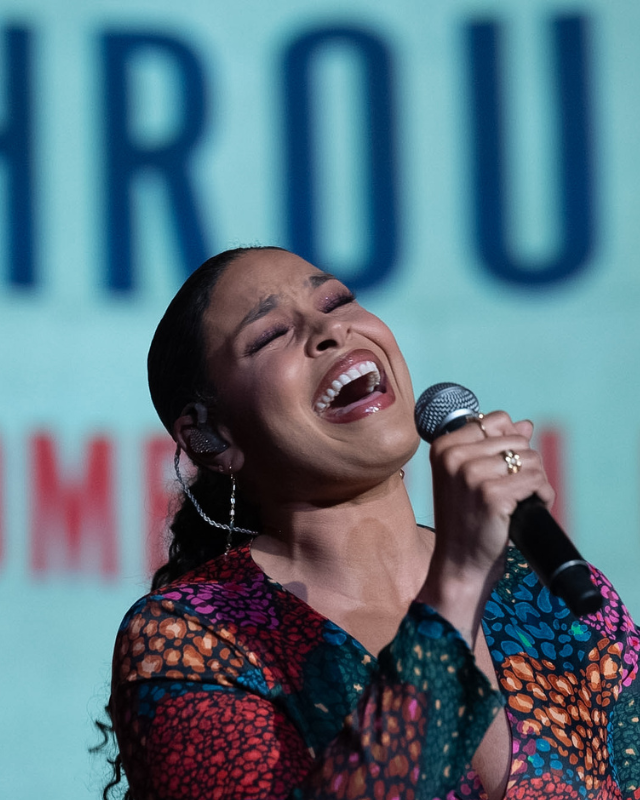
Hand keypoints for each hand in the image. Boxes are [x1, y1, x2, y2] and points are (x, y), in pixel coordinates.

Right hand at [417, 411, 554, 644]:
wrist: (459, 562)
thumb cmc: (465, 519)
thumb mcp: (469, 477)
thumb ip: (494, 446)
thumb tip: (525, 424)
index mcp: (444, 446)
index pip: (496, 420)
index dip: (510, 443)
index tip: (504, 467)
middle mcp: (454, 456)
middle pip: (517, 439)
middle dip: (525, 464)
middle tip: (514, 489)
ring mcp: (471, 475)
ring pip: (531, 459)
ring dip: (535, 480)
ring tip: (522, 499)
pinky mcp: (492, 495)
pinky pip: (536, 481)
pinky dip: (542, 495)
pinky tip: (529, 508)